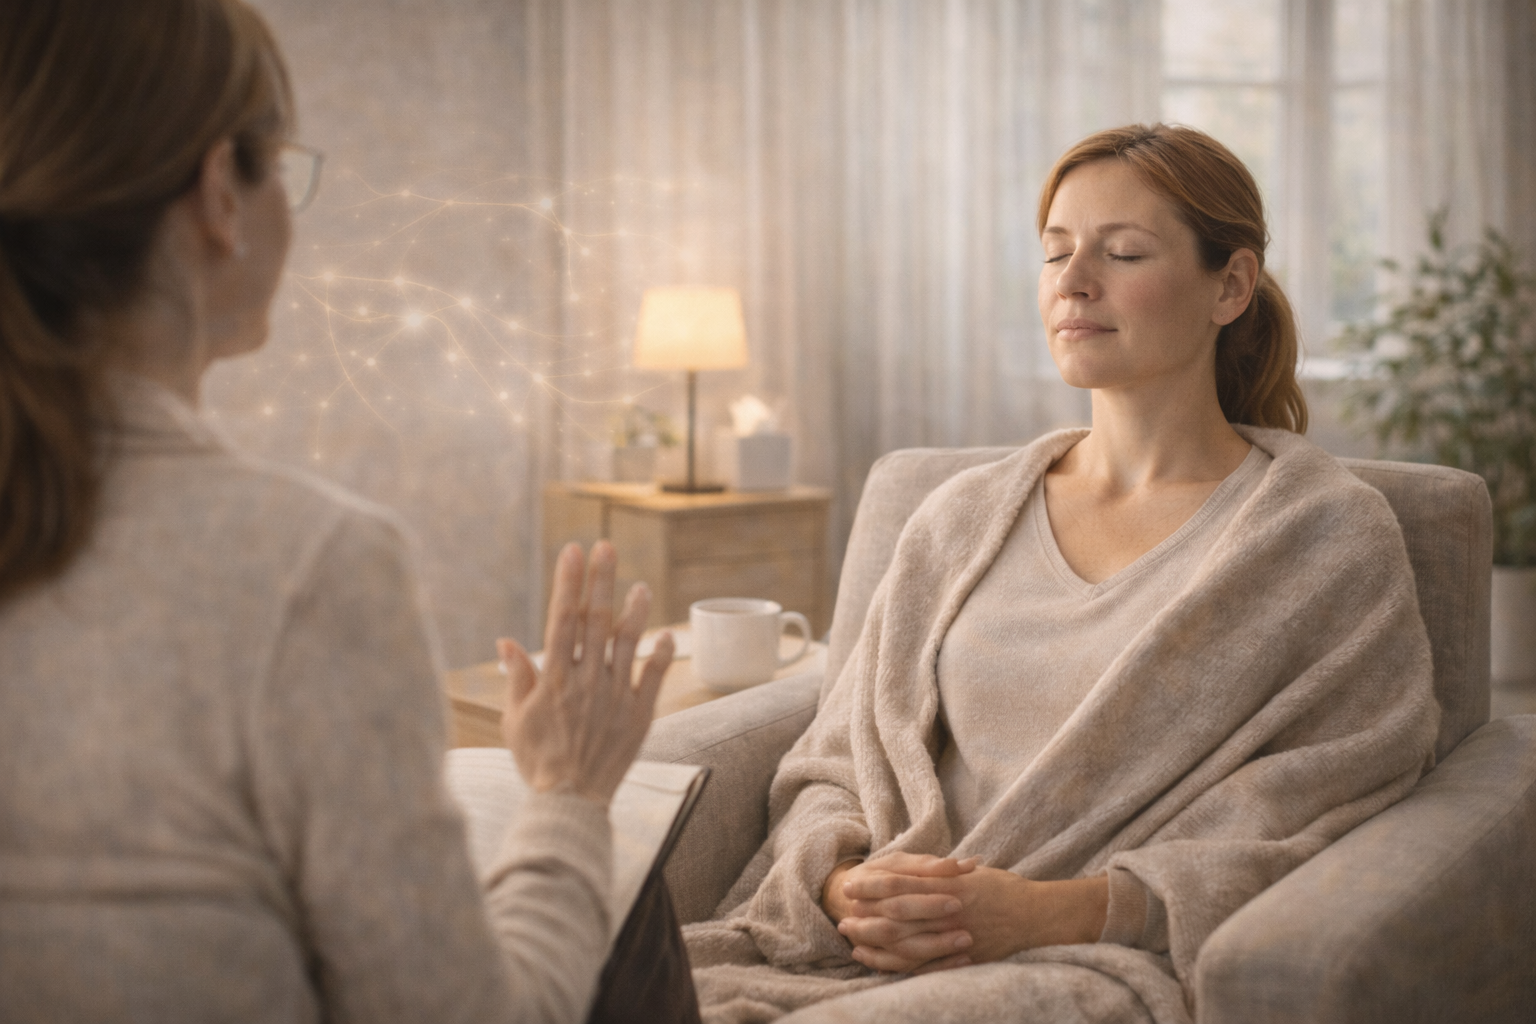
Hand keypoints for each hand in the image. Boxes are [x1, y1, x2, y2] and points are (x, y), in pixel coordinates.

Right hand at [498, 541, 673, 803]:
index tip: (573, 551)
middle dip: (600, 581)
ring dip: (635, 612)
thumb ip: (518, 677)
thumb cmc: (537, 760)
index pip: (561, 620)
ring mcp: (615, 697)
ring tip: (641, 586)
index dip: (567, 582)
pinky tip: (667, 634)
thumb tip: (506, 640)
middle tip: (607, 546)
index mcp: (554, 680)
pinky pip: (653, 679)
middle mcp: (586, 682)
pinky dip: (660, 655)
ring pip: (628, 644)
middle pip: (595, 621)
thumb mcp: (515, 719)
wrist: (570, 803)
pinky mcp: (638, 716)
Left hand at [838, 864, 1108, 973]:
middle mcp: (948, 910)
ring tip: (850, 936)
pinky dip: (893, 962)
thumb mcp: (969, 872)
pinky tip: (874, 959)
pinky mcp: (959, 958)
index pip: (902, 883)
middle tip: (843, 913)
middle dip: (867, 913)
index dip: (873, 884)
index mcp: (948, 885)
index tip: (852, 883)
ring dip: (873, 939)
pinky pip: (919, 963)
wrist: (1037, 915)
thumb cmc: (1003, 889)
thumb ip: (938, 872)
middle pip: (897, 914)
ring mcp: (953, 936)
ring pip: (904, 941)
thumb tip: (909, 868)